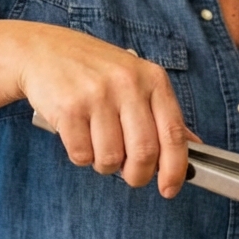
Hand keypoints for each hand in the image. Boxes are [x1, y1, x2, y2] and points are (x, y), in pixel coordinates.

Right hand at [17, 23, 190, 196]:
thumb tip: (194, 146)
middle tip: (132, 176)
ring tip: (100, 146)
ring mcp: (97, 95)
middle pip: (144, 152)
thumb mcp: (138, 82)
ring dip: (106, 165)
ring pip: (111, 158)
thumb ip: (165, 114)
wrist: (45, 50)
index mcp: (153, 79)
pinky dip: (82, 156)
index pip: (174, 134)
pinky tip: (80, 137)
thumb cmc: (97, 71)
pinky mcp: (68, 107)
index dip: (175, 168)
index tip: (170, 189)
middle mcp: (128, 84)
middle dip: (138, 175)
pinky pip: (81, 155)